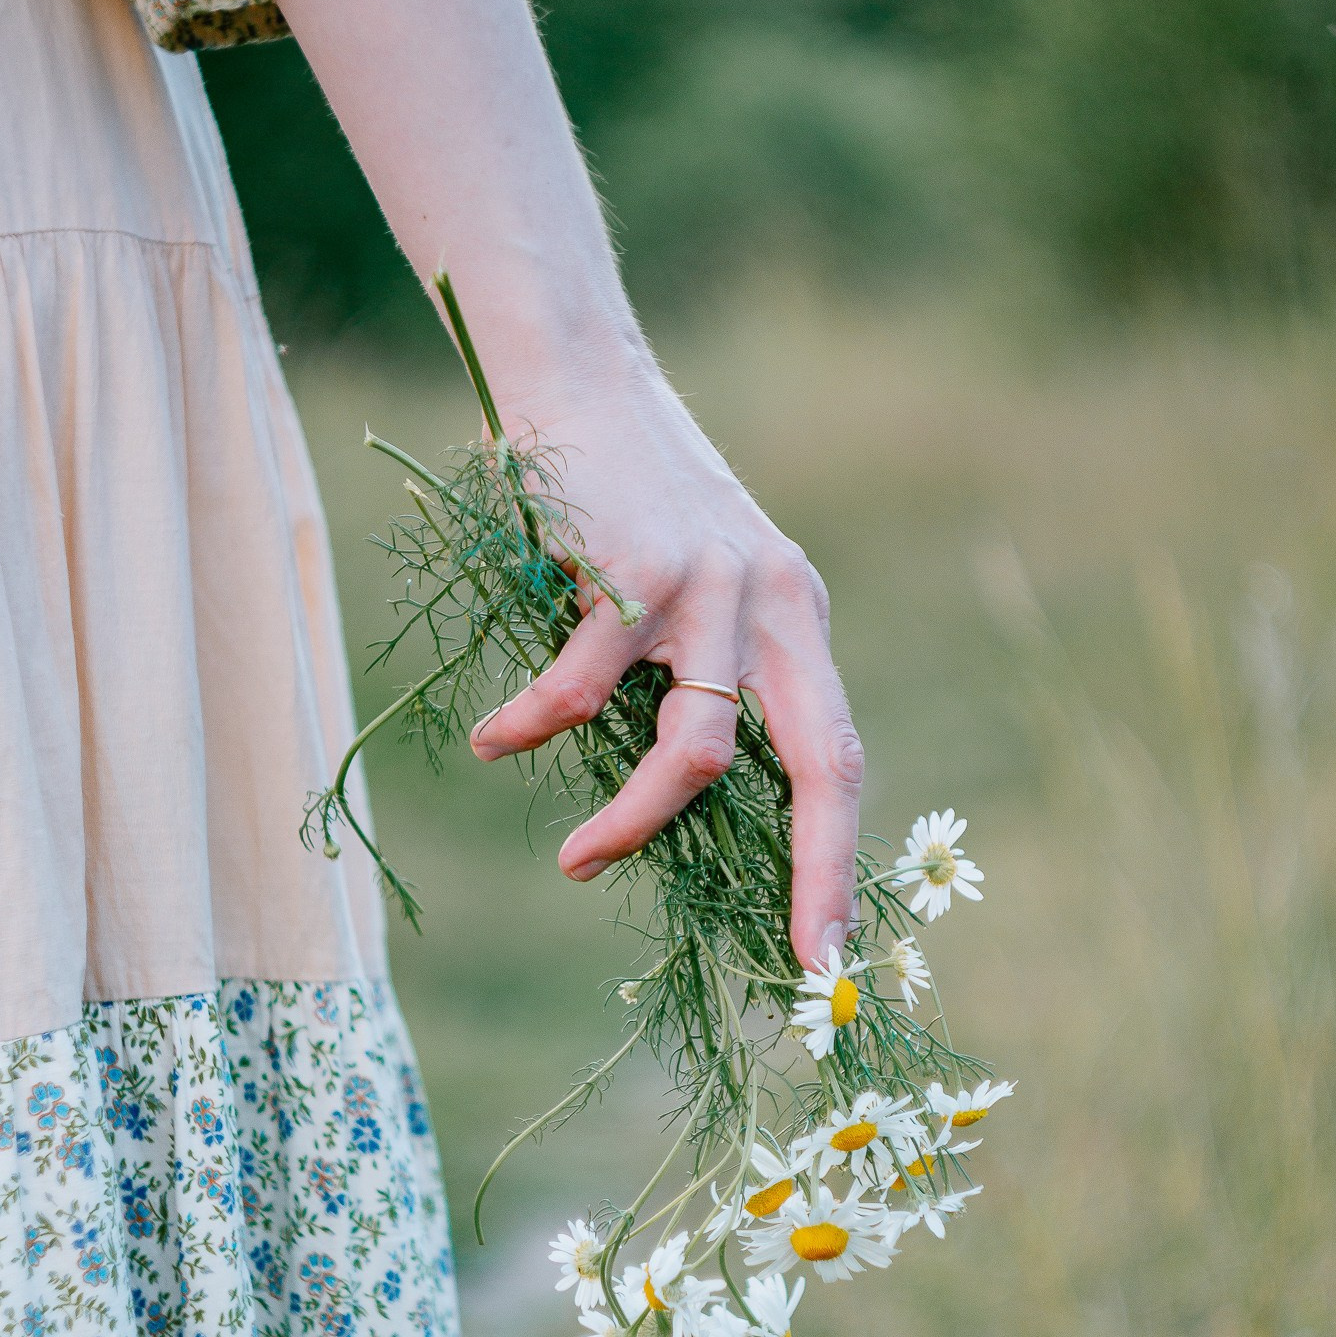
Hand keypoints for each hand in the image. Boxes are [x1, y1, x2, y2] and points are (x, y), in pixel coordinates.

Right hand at [466, 358, 862, 969]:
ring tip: (576, 862)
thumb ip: (705, 669)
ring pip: (695, 753)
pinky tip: (495, 742)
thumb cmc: (621, 498)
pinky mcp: (634, 571)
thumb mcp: (695, 584)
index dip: (840, 858)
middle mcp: (775, 602)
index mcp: (798, 616)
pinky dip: (533, 730)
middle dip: (820, 873)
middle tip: (796, 962)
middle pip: (820, 766)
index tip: (830, 951)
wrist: (575, 373)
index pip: (839, 756)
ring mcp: (711, 585)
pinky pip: (583, 692)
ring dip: (634, 825)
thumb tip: (680, 799)